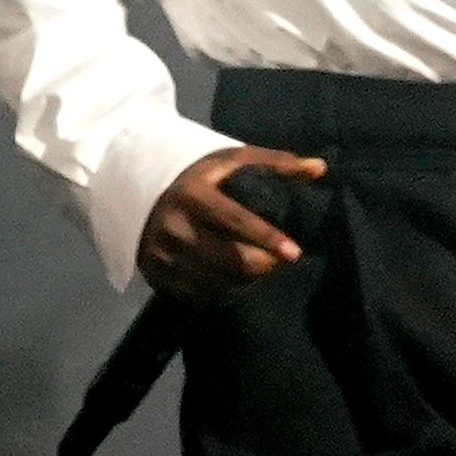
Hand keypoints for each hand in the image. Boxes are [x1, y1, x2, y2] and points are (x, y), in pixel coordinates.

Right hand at [137, 146, 327, 304]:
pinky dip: (226, 293)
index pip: (235, 221)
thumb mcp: (231, 160)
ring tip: (264, 270)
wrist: (135, 187)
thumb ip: (276, 163)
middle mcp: (175, 228)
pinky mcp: (156, 276)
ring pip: (216, 283)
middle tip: (281, 261)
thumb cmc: (197, 173)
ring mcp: (163, 256)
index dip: (267, 238)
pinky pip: (200, 296)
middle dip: (262, 266)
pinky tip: (240, 282)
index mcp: (193, 195)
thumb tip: (319, 168)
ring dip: (248, 282)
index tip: (294, 252)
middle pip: (228, 260)